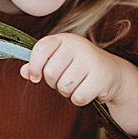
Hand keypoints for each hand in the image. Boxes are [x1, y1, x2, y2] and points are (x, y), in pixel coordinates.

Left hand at [20, 33, 137, 135]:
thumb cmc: (79, 66)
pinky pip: (77, 97)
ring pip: (63, 87)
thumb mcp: (59, 60)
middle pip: (50, 73)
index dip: (34, 66)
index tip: (36, 77)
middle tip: (66, 80)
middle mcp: (79, 46)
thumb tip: (23, 72)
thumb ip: (39, 64)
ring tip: (78, 84)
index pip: (41, 49)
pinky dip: (79, 99)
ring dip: (67, 92)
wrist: (114, 73)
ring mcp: (92, 60)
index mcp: (64, 39)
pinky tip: (88, 91)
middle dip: (54, 82)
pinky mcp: (102, 78)